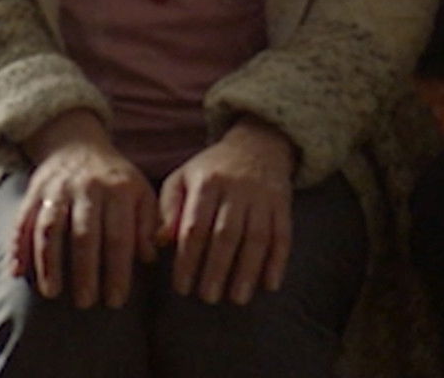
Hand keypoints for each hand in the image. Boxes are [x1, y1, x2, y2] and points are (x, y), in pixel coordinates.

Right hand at [13, 117, 159, 309]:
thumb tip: (149, 257)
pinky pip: (22, 220)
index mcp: (118, 190)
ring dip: (48, 262)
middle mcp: (87, 187)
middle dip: (84, 271)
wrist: (77, 144)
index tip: (116, 300)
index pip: (119, 235)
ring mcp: (57, 188)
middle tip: (85, 303)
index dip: (117, 270)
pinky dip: (18, 246)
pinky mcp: (34, 191)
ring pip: (50, 227)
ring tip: (51, 293)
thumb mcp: (141, 193)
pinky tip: (17, 272)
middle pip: (84, 234)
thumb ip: (149, 224)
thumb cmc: (115, 180)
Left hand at [155, 121, 297, 304]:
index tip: (181, 288)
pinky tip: (270, 285)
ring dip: (247, 271)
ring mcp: (262, 197)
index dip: (188, 259)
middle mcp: (236, 189)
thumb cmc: (212, 170)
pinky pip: (283, 235)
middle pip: (226, 234)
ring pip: (256, 237)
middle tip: (207, 298)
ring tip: (236, 298)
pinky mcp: (283, 204)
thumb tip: (160, 242)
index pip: (194, 227)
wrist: (257, 145)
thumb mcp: (184, 178)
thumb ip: (169, 209)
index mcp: (207, 183)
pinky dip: (278, 261)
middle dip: (216, 269)